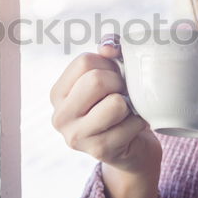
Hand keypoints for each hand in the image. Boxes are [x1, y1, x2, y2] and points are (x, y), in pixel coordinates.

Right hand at [49, 39, 161, 176]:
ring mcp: (77, 136)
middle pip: (96, 80)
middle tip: (124, 93)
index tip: (114, 76)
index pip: (85, 61)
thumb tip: (108, 46)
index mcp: (58, 93)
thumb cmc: (118, 105)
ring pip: (115, 103)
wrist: (132, 148)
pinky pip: (130, 124)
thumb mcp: (110, 75)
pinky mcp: (99, 151)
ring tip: (127, 110)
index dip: (109, 64)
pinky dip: (139, 122)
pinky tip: (133, 127)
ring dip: (130, 104)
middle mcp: (60, 116)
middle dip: (120, 82)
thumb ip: (108, 52)